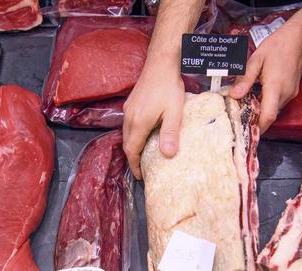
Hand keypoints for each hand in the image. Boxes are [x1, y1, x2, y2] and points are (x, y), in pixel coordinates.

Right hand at [123, 61, 184, 178]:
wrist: (161, 63)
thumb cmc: (169, 87)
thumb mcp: (174, 112)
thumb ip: (170, 133)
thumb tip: (168, 155)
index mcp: (138, 123)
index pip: (131, 150)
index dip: (134, 165)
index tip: (140, 176)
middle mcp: (129, 117)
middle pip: (127, 143)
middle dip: (133, 158)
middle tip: (143, 168)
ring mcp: (128, 109)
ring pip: (126, 134)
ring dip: (133, 146)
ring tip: (144, 154)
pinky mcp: (131, 103)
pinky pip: (128, 125)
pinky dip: (133, 135)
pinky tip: (144, 135)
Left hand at [229, 23, 301, 132]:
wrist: (299, 38)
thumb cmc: (277, 45)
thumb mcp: (256, 60)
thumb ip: (245, 79)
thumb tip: (234, 96)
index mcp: (276, 87)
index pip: (268, 115)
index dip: (258, 127)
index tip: (247, 133)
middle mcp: (286, 93)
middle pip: (270, 115)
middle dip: (256, 120)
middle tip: (239, 120)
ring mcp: (291, 93)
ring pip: (274, 109)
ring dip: (262, 112)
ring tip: (245, 109)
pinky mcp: (292, 91)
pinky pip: (278, 103)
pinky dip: (268, 104)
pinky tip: (257, 98)